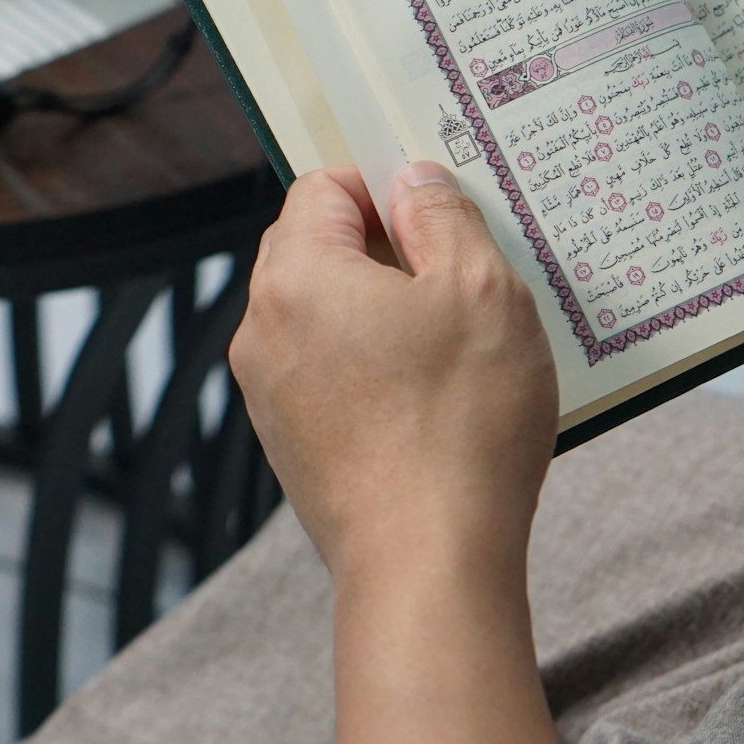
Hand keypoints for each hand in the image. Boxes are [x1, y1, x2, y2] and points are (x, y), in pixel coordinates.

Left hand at [231, 161, 582, 743]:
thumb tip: (413, 177)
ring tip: (458, 346)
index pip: (323, 186)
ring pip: (328, 315)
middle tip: (464, 279)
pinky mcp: (292, 442)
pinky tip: (436, 400)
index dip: (388, 186)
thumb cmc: (459, 426)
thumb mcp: (481, 290)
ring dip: (387, 314)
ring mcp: (270, 391)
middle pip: (320, 249)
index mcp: (296, 275)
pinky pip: (331, 374)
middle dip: (390, 250)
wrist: (427, 566)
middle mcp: (263, 328)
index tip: (444, 216)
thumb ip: (442, 214)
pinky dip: (376, 370)